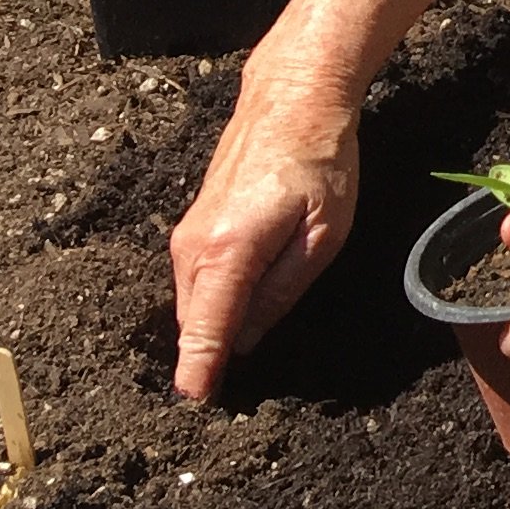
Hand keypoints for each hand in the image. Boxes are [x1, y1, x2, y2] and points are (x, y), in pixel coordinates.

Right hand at [168, 62, 363, 399]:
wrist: (290, 103)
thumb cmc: (318, 164)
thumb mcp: (323, 235)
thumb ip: (282, 291)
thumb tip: (247, 340)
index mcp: (228, 252)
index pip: (206, 328)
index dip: (199, 371)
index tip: (193, 405)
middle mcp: (194, 248)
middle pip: (195, 323)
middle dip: (205, 359)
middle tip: (220, 397)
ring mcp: (187, 237)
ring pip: (194, 304)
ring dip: (208, 331)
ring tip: (227, 362)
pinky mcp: (191, 229)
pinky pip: (196, 282)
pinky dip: (210, 303)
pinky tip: (236, 311)